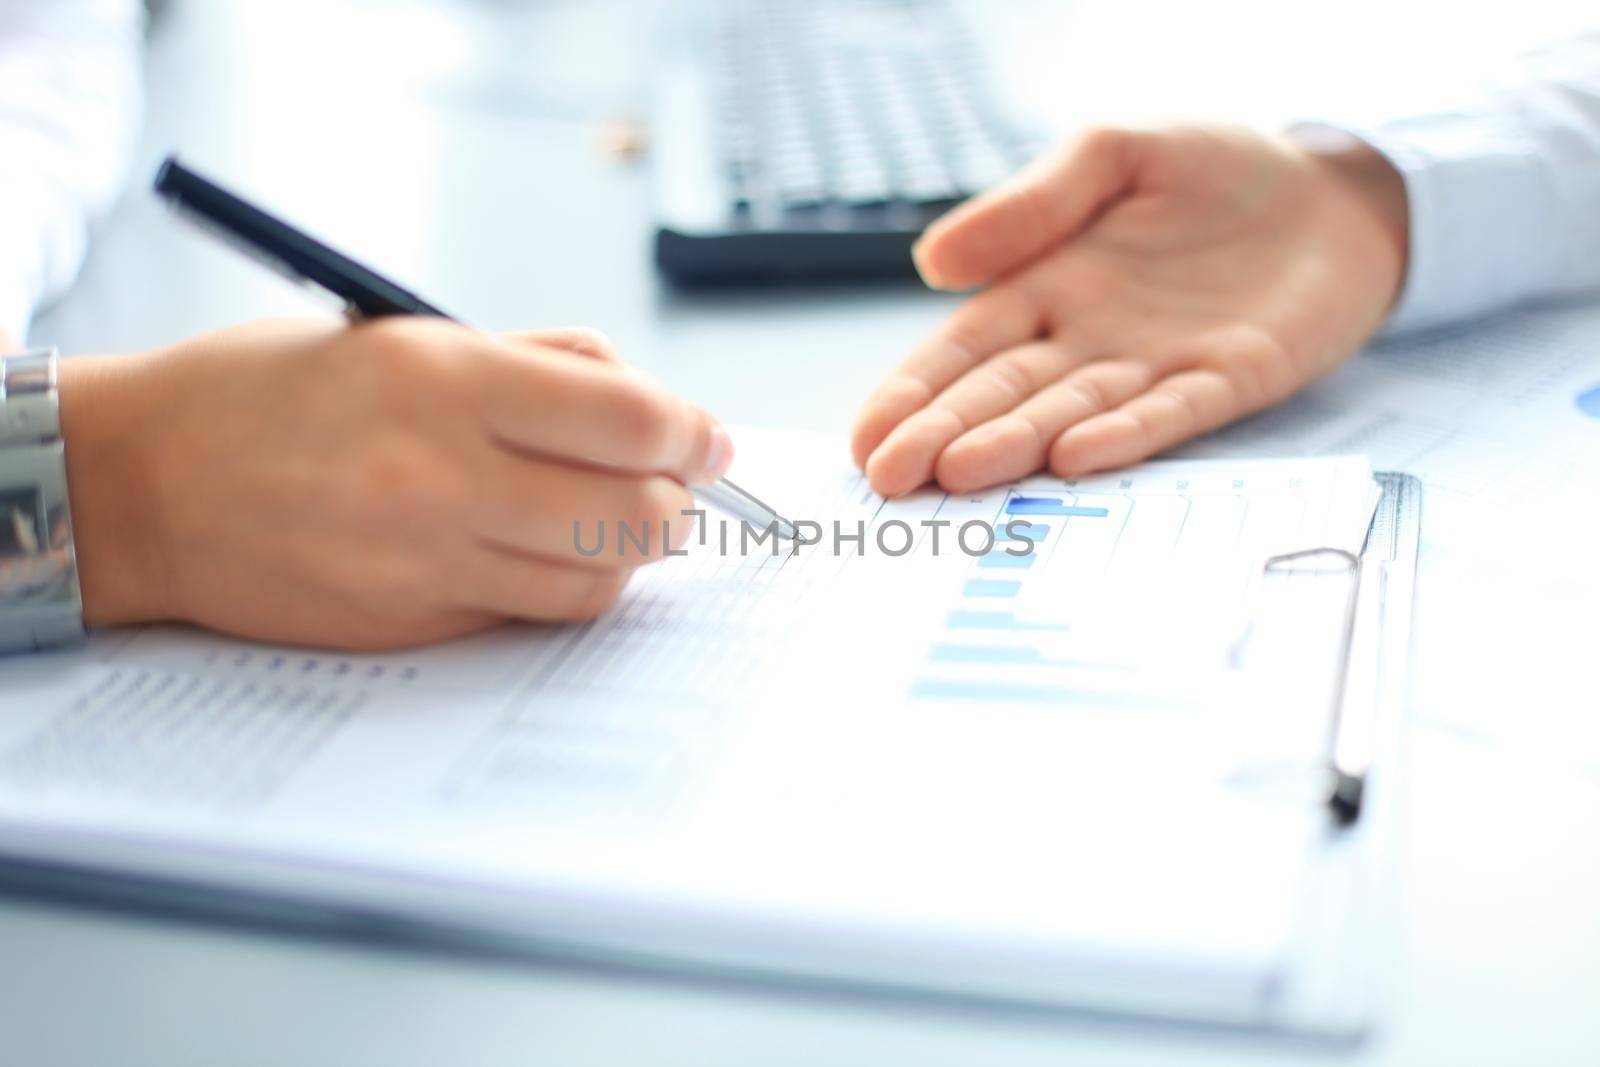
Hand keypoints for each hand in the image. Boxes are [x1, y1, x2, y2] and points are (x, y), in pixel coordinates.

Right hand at [58, 319, 731, 648]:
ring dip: (634, 548)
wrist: (145, 485)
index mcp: (444, 379)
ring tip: (619, 516)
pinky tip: (555, 553)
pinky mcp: (413, 624)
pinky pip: (534, 615)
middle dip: (681, 498)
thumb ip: (537, 362)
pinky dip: (571, 585)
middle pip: (637, 511)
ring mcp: (428, 561)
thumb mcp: (402, 332)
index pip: (630, 419)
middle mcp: (442, 476)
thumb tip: (651, 400)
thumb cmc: (270, 392)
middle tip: (679, 482)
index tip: (711, 436)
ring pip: (599, 577)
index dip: (694, 430)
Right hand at [851, 124, 1408, 494]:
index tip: (864, 437)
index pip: (963, 350)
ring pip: (1071, 412)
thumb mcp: (1112, 150)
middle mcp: (1090, 339)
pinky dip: (1124, 437)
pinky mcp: (1229, 377)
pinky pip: (1171, 412)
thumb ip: (1030, 203)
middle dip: (943, 435)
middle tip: (890, 480)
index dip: (911, 392)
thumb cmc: (1214, 169)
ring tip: (959, 474)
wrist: (1334, 187)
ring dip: (1016, 445)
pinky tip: (1076, 458)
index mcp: (1049, 286)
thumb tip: (931, 262)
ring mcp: (1156, 364)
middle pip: (1003, 393)